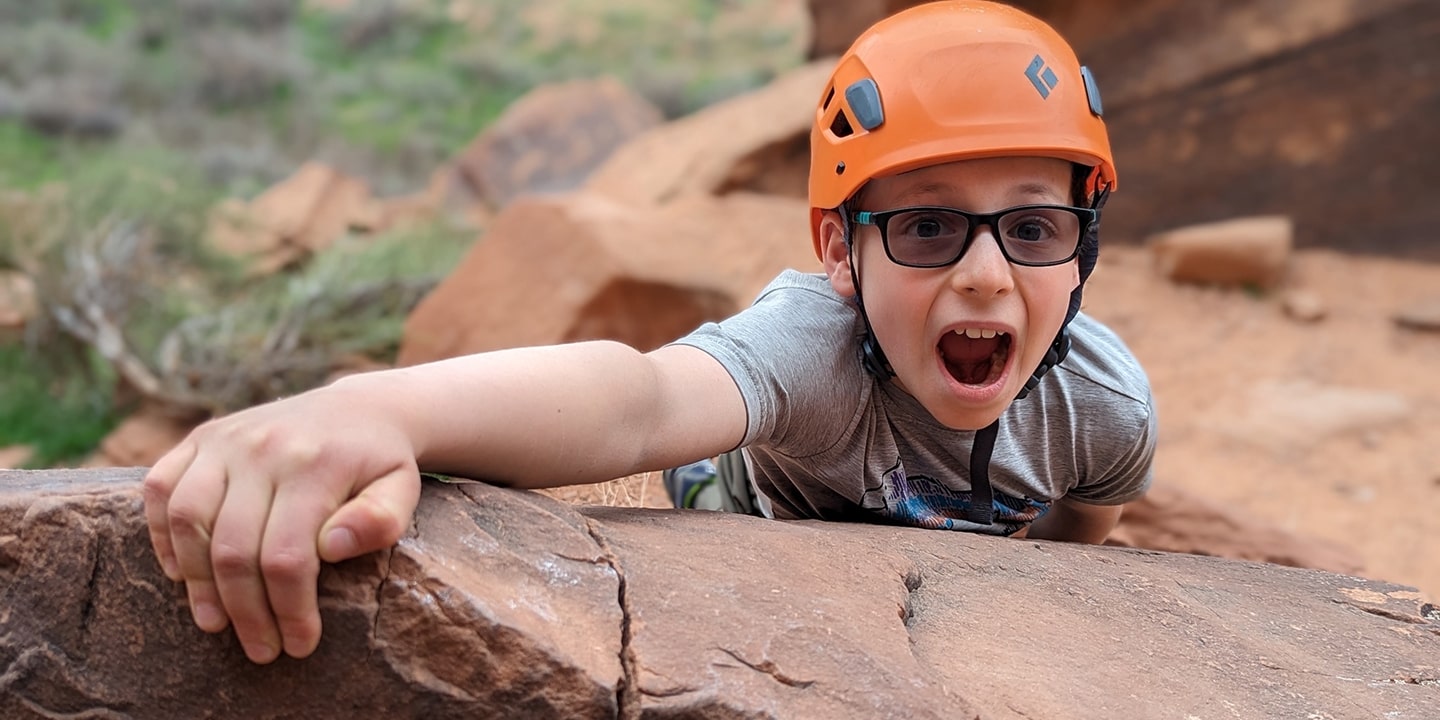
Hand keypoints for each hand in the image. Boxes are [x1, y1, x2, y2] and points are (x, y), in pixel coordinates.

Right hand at [142, 381, 421, 663]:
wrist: (358, 409)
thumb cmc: (379, 464)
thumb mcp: (402, 490)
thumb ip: (381, 520)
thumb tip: (330, 548)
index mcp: (315, 465)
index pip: (286, 555)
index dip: (289, 609)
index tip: (299, 645)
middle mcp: (263, 447)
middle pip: (233, 546)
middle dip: (245, 610)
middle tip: (261, 649)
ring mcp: (226, 439)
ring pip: (187, 519)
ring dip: (197, 582)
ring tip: (216, 623)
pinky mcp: (202, 437)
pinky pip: (161, 488)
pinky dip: (160, 535)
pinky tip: (181, 575)